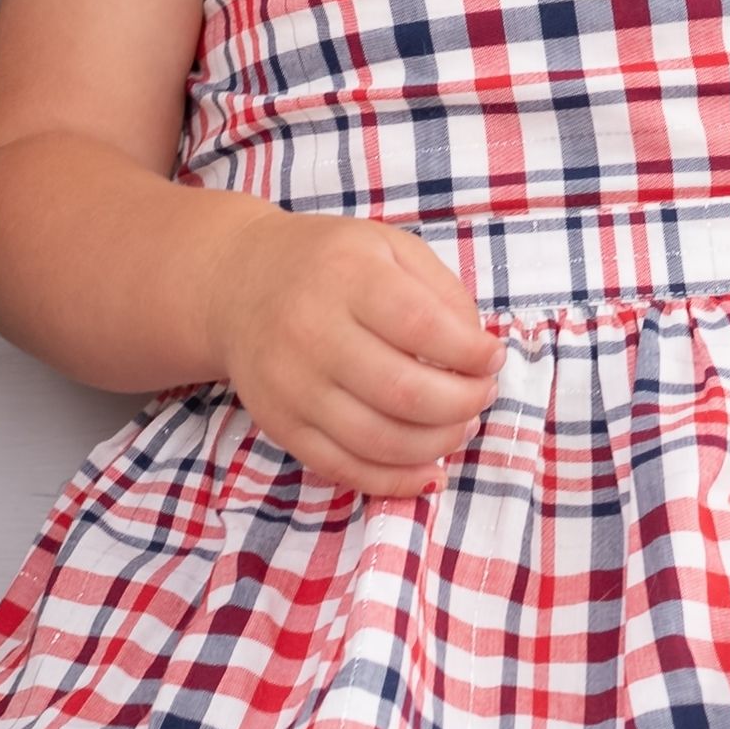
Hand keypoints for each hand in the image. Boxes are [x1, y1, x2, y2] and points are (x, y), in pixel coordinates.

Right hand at [210, 212, 500, 496]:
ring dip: (437, 444)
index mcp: (347, 276)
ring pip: (377, 439)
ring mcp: (292, 386)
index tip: (493, 357)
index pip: (421, 326)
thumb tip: (479, 352)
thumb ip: (440, 291)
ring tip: (461, 426)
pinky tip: (429, 470)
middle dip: (462, 403)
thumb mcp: (388, 248)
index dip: (470, 352)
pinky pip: (344, 469)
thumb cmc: (330, 264)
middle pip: (403, 391)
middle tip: (482, 395)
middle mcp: (311, 332)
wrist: (236, 285)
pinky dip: (395, 480)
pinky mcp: (280, 426)